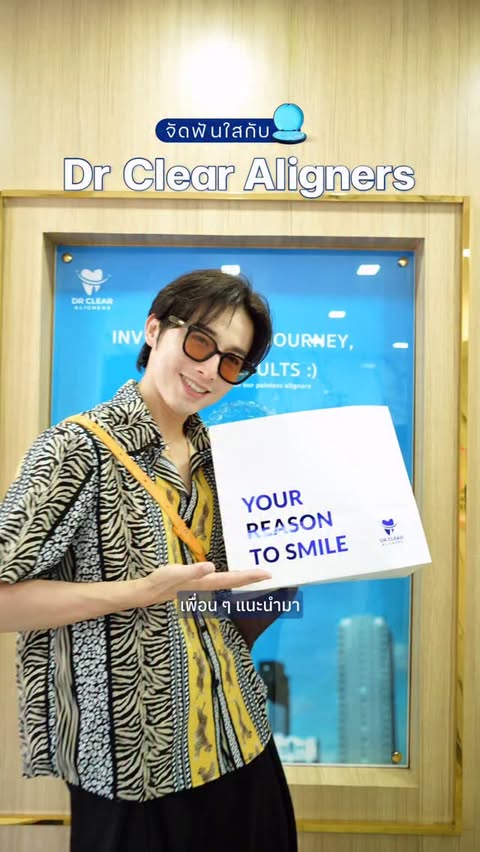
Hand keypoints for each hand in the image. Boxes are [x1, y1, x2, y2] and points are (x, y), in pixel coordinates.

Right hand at [137, 562, 271, 606]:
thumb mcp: (176, 573)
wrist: (150, 592)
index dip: (251, 576)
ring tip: (258, 574)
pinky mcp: (200, 582)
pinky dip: (233, 577)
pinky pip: (222, 580)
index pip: (234, 579)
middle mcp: (210, 585)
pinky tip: (234, 573)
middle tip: (270, 573)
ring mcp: (206, 585)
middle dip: (253, 578)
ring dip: (245, 579)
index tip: (267, 574)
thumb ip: (194, 571)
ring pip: (231, 582)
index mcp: (208, 582)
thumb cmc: (163, 581)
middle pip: (236, 582)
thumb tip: (211, 566)